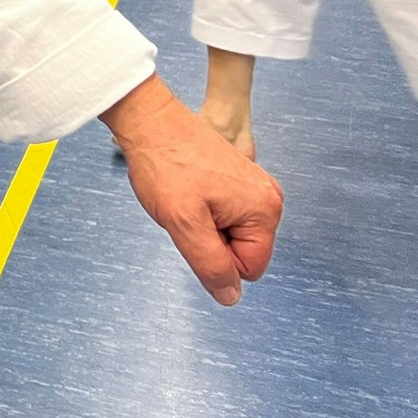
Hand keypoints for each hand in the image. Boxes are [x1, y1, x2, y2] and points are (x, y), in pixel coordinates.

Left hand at [102, 75, 282, 305]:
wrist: (149, 120)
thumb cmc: (165, 163)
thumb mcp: (184, 224)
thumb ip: (210, 265)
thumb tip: (231, 296)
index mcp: (265, 210)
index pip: (249, 269)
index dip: (216, 257)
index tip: (195, 225)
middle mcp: (268, 197)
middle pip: (242, 250)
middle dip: (211, 239)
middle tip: (187, 209)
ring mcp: (253, 186)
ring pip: (229, 233)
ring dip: (204, 224)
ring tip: (186, 197)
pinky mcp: (237, 179)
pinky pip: (223, 214)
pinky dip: (202, 208)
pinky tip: (187, 188)